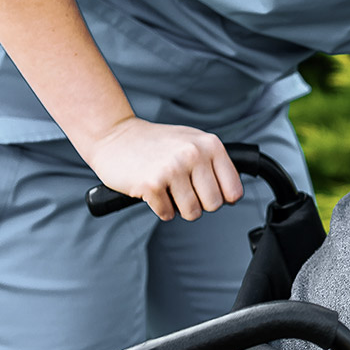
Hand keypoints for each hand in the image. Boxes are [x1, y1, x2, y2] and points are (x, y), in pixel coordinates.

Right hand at [83, 118, 243, 220]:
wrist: (116, 135)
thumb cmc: (156, 143)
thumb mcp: (193, 141)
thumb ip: (215, 163)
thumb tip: (233, 196)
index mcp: (210, 145)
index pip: (233, 190)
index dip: (222, 198)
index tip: (209, 194)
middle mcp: (194, 155)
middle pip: (214, 205)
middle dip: (199, 204)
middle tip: (184, 191)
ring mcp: (173, 169)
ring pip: (192, 212)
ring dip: (179, 208)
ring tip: (169, 190)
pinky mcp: (151, 184)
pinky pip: (167, 214)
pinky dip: (161, 209)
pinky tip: (154, 192)